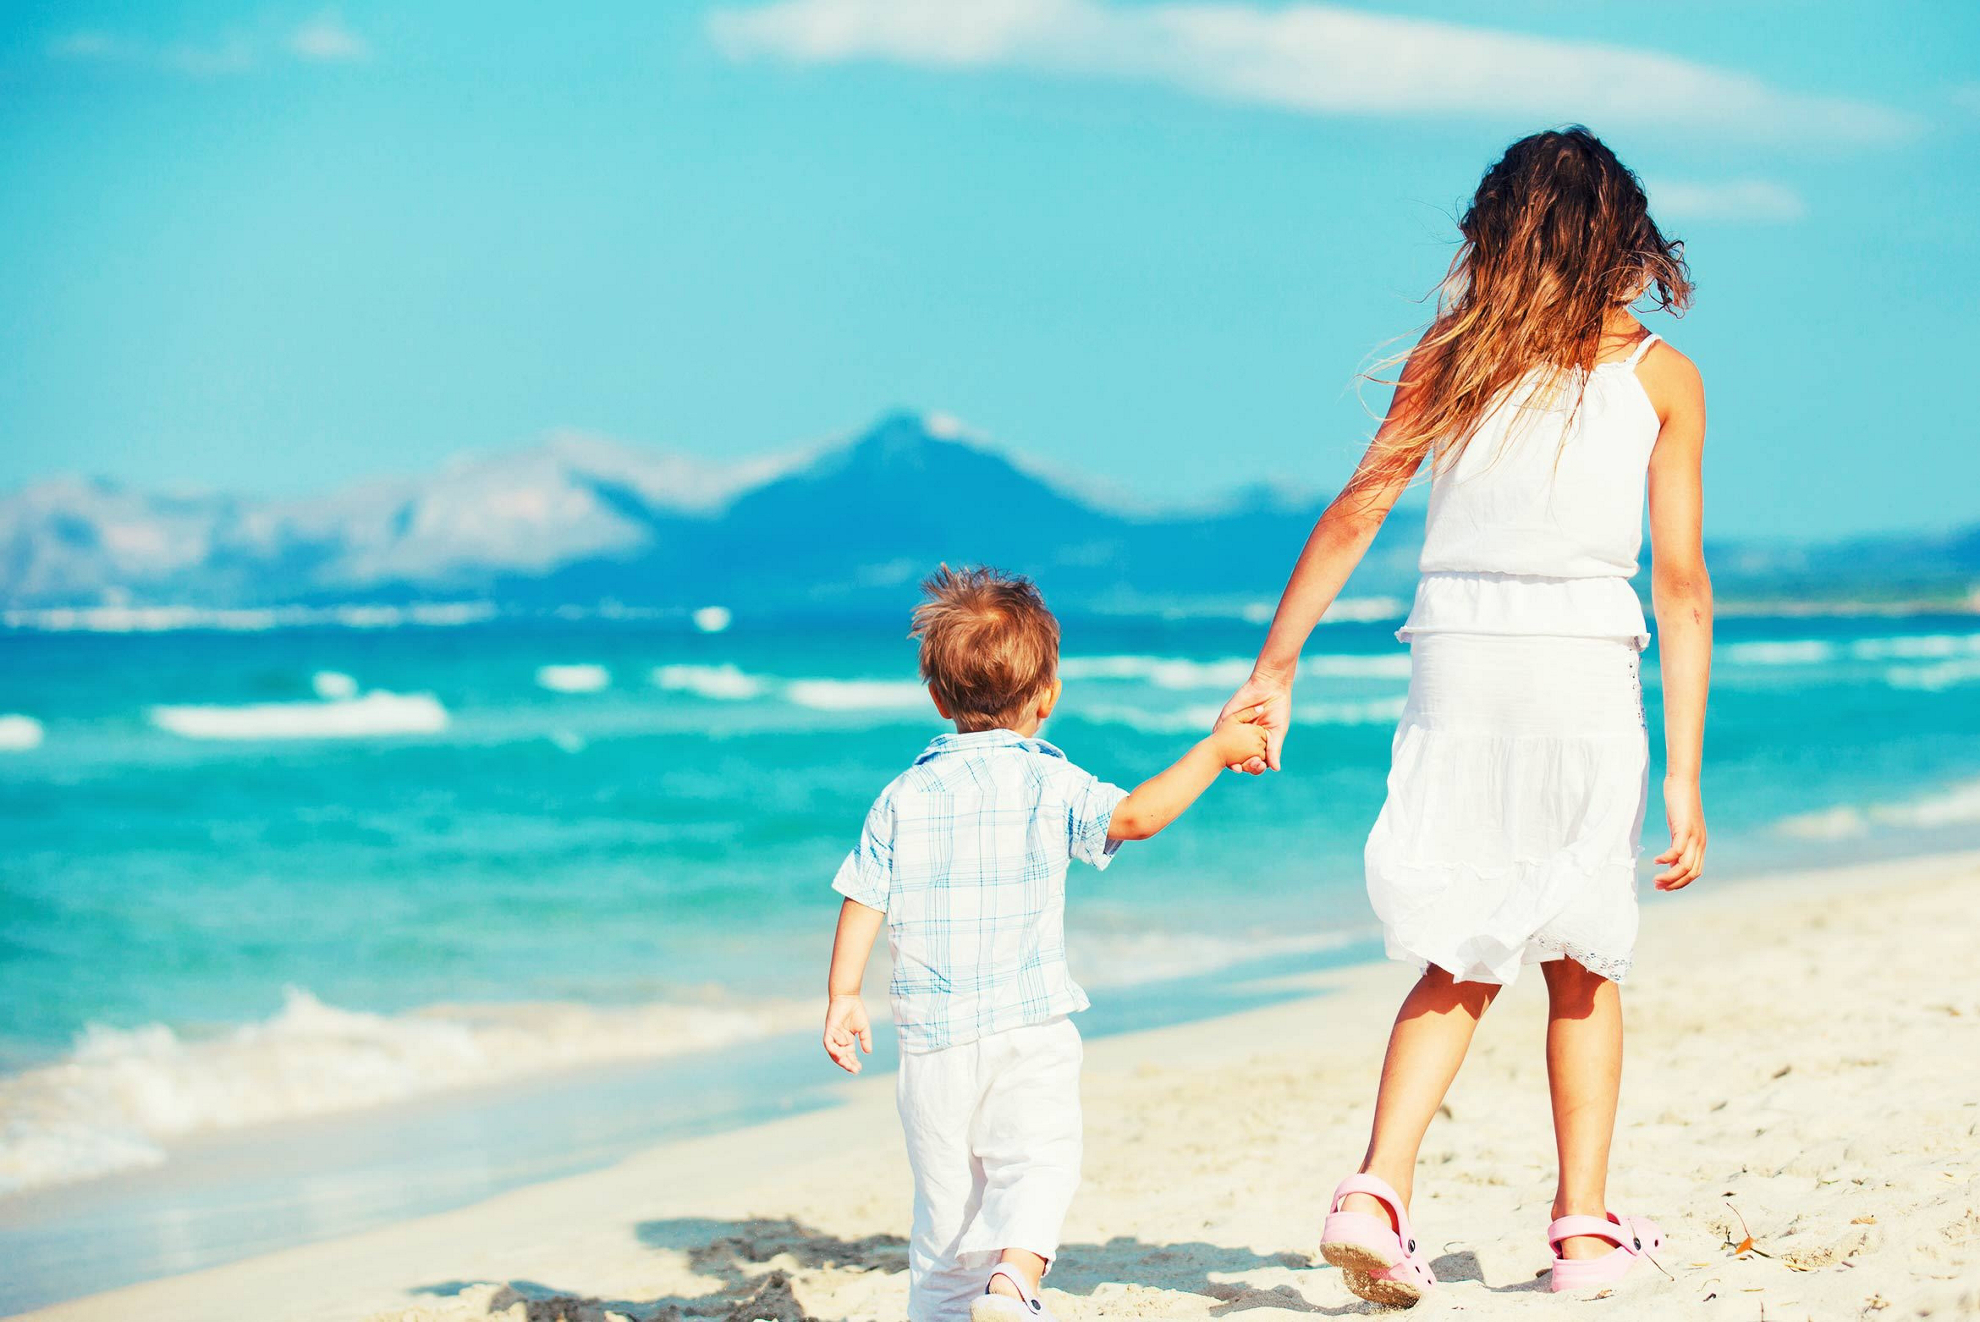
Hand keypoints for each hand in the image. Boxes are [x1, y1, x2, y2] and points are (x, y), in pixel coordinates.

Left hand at [822, 994, 872, 1072]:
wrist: (848, 997)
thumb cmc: (855, 1010)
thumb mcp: (863, 1028)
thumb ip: (865, 1039)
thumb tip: (868, 1052)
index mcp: (847, 1040)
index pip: (849, 1055)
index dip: (853, 1063)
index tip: (859, 1069)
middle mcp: (839, 1040)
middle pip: (841, 1056)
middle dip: (848, 1064)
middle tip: (855, 1070)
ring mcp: (833, 1036)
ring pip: (834, 1052)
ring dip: (840, 1060)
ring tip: (848, 1065)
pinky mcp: (829, 1030)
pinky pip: (828, 1043)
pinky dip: (832, 1049)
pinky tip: (839, 1054)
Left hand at [1215, 672, 1292, 773]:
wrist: (1270, 686)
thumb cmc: (1278, 709)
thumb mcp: (1277, 731)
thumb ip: (1274, 749)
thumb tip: (1276, 769)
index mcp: (1258, 743)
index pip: (1253, 761)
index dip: (1254, 767)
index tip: (1256, 767)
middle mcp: (1244, 739)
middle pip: (1239, 758)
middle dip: (1241, 766)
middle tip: (1242, 768)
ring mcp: (1234, 729)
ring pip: (1227, 748)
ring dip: (1228, 758)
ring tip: (1233, 764)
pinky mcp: (1227, 718)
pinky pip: (1218, 731)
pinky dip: (1219, 739)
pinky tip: (1223, 747)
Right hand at [1655, 775, 1705, 889]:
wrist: (1684, 781)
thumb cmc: (1680, 803)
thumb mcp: (1679, 828)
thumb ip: (1677, 844)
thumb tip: (1671, 861)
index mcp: (1699, 844)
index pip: (1695, 872)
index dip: (1680, 883)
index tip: (1664, 886)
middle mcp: (1699, 843)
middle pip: (1691, 873)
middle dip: (1675, 884)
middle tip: (1657, 886)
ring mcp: (1693, 836)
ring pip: (1685, 866)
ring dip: (1670, 877)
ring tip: (1656, 880)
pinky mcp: (1684, 828)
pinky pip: (1677, 851)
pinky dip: (1666, 859)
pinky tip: (1656, 860)